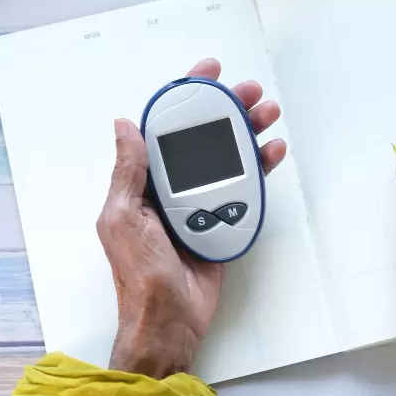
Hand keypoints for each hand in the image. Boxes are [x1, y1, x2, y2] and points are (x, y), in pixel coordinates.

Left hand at [97, 59, 285, 377]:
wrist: (167, 322)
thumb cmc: (138, 274)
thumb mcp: (122, 218)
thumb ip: (129, 172)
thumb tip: (123, 125)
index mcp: (143, 181)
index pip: (164, 127)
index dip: (185, 96)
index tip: (208, 73)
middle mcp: (171, 186)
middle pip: (203, 135)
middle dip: (227, 109)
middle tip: (251, 93)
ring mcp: (199, 203)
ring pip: (227, 156)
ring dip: (248, 132)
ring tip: (269, 114)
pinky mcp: (222, 221)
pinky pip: (243, 188)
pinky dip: (259, 168)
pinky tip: (273, 152)